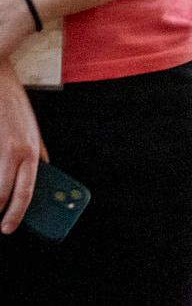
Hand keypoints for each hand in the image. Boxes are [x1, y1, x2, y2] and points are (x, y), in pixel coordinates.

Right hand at [0, 67, 47, 235]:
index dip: (18, 212)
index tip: (9, 227)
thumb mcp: (31, 129)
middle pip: (7, 192)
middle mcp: (15, 150)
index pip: (27, 189)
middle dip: (2, 211)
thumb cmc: (11, 107)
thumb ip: (36, 152)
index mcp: (30, 150)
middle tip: (0, 224)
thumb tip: (44, 171)